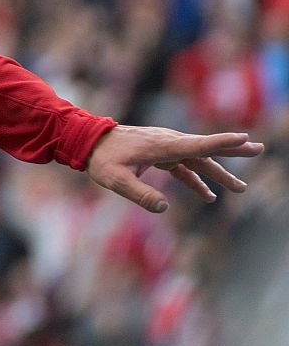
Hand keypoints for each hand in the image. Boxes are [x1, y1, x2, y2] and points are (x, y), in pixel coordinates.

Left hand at [86, 125, 263, 212]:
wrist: (86, 142)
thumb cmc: (100, 159)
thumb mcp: (115, 179)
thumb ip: (139, 194)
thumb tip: (164, 207)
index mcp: (161, 146)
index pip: (197, 144)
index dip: (221, 142)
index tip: (244, 138)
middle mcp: (167, 143)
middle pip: (205, 148)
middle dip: (232, 149)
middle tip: (258, 149)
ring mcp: (164, 147)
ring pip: (197, 159)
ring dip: (218, 172)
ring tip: (241, 188)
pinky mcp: (159, 154)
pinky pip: (183, 166)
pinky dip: (196, 179)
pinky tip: (207, 195)